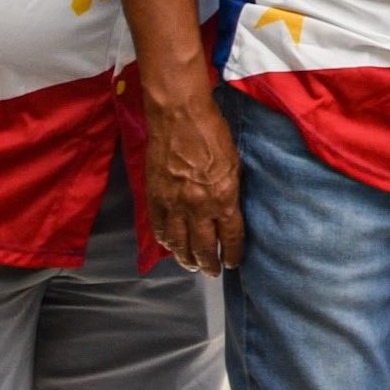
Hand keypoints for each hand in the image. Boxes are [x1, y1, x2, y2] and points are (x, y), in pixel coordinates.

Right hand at [142, 81, 245, 273]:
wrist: (179, 116)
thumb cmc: (212, 133)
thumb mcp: (235, 163)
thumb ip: (231, 190)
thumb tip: (229, 208)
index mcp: (224, 198)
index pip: (232, 237)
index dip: (234, 254)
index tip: (234, 263)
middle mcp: (198, 207)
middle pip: (204, 247)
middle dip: (209, 264)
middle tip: (212, 273)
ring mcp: (173, 203)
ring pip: (178, 243)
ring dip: (185, 258)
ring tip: (191, 265)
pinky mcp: (154, 196)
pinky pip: (158, 227)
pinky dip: (164, 240)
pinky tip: (169, 246)